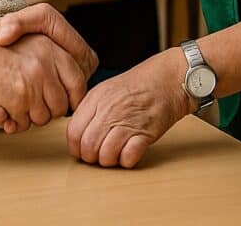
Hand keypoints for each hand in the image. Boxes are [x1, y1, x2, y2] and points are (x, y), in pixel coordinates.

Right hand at [0, 18, 87, 132]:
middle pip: (61, 105)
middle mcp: (46, 61)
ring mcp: (33, 79)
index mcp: (51, 46)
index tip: (58, 104)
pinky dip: (9, 121)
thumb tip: (67, 98)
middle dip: (44, 111)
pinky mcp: (17, 96)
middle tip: (24, 104)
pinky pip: (22, 123)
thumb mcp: (25, 44)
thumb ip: (48, 66)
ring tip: (8, 102)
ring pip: (42, 117)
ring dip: (26, 117)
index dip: (70, 98)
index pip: (78, 82)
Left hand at [67, 49, 189, 167]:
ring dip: (108, 161)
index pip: (73, 132)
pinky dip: (126, 161)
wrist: (167, 79)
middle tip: (98, 155)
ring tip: (114, 155)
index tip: (82, 150)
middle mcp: (109, 111)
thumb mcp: (106, 90)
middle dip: (91, 157)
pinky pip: (128, 157)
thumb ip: (89, 109)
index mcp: (96, 99)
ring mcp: (127, 122)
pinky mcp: (145, 134)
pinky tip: (129, 153)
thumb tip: (77, 133)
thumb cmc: (137, 86)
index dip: (76, 147)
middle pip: (87, 147)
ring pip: (105, 155)